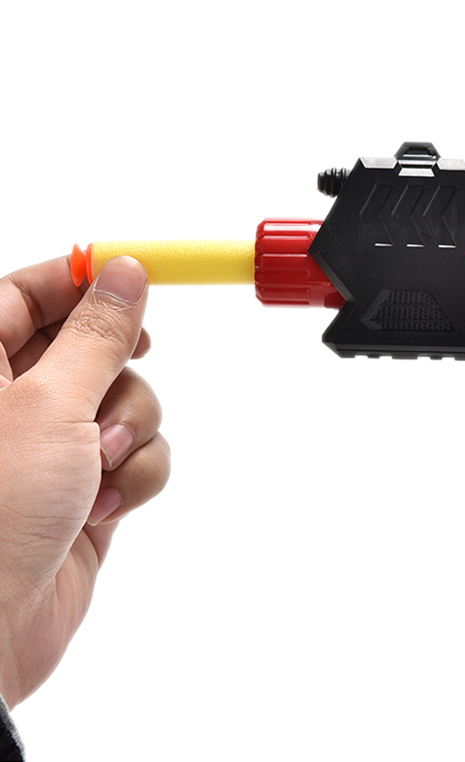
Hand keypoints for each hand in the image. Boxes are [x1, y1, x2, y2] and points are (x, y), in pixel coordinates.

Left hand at [0, 256, 168, 707]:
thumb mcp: (50, 403)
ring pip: (126, 397)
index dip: (86, 281)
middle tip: (113, 382)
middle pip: (92, 341)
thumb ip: (97, 332)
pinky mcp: (85, 488)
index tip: (136, 279)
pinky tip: (106, 503)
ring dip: (132, 427)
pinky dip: (137, 473)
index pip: (30, 291)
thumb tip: (125, 272)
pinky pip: (139, 452)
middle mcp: (13, 401)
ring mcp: (51, 446)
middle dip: (118, 369)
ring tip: (98, 465)